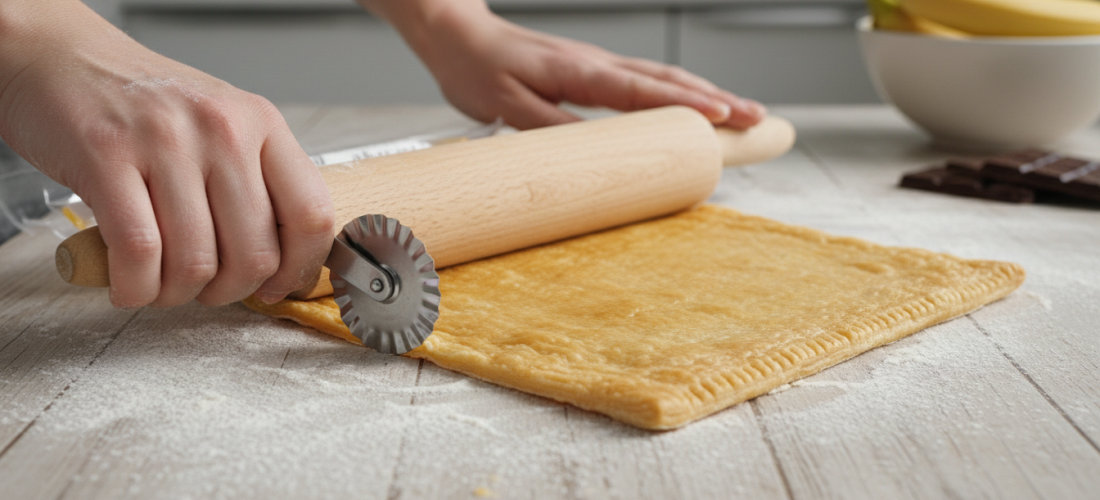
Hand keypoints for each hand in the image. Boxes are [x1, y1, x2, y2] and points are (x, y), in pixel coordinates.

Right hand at [0, 0, 334, 307]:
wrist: (61, 58)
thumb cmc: (143, 102)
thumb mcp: (222, 125)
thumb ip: (257, 181)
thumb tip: (281, 262)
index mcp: (262, 123)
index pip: (312, 215)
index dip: (299, 269)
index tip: (276, 288)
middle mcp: (222, 129)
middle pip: (254, 253)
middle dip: (229, 292)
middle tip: (207, 288)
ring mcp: (166, 142)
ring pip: (196, 262)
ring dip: (177, 294)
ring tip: (162, 284)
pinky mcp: (107, 158)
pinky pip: (139, 253)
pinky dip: (136, 287)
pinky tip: (130, 283)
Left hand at [371, 0, 765, 129]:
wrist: (459, 36)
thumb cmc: (479, 70)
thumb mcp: (506, 108)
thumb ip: (552, 128)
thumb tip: (597, 151)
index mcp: (579, 71)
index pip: (642, 89)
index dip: (684, 105)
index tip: (723, 117)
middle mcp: (597, 63)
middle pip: (668, 81)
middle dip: (717, 100)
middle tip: (758, 119)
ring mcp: (599, 65)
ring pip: (663, 78)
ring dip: (706, 95)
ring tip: (744, 113)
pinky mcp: (594, 71)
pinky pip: (646, 81)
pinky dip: (680, 92)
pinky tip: (696, 103)